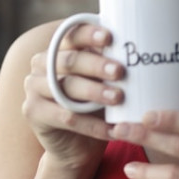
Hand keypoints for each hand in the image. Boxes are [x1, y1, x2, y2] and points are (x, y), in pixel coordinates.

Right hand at [23, 25, 124, 170]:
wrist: (77, 144)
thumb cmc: (95, 103)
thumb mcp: (103, 80)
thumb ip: (112, 61)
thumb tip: (144, 44)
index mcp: (59, 49)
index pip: (72, 35)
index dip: (89, 34)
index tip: (109, 37)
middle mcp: (42, 65)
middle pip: (70, 61)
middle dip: (97, 65)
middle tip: (120, 71)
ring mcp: (34, 88)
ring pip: (67, 88)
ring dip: (95, 92)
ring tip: (118, 98)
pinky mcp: (34, 113)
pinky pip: (67, 117)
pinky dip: (93, 124)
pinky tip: (113, 128)